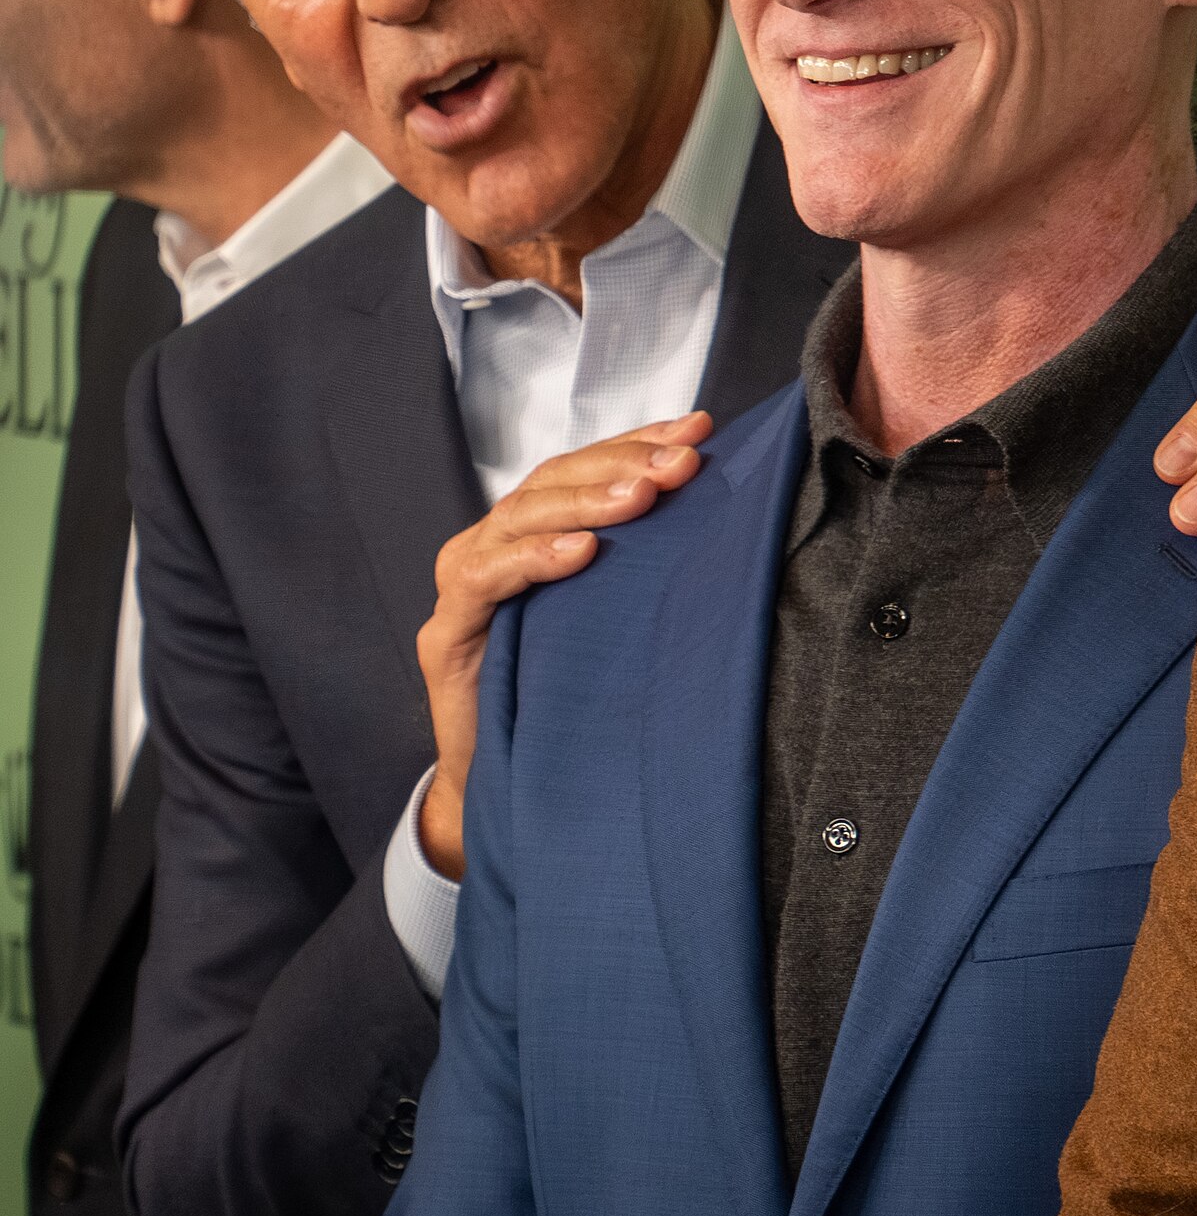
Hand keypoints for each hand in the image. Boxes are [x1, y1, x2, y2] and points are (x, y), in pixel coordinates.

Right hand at [415, 416, 712, 878]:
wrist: (503, 786)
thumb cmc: (566, 697)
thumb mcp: (614, 622)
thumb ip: (644, 572)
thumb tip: (733, 526)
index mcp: (536, 534)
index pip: (585, 466)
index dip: (638, 441)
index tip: (700, 428)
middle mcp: (494, 545)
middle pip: (554, 480)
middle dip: (622, 464)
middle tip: (683, 462)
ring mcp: (465, 586)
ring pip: (520, 517)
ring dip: (586, 502)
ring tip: (642, 496)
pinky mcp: (445, 634)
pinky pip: (485, 580)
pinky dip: (534, 560)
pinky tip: (581, 552)